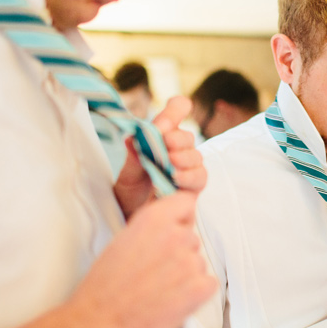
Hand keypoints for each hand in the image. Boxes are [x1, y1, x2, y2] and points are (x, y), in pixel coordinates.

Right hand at [64, 191, 217, 327]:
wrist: (98, 324)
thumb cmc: (104, 287)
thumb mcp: (124, 240)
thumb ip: (152, 229)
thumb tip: (172, 227)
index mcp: (154, 219)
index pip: (185, 203)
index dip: (180, 219)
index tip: (173, 231)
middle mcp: (176, 235)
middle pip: (191, 238)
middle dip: (179, 254)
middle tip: (156, 274)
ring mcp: (190, 261)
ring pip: (198, 263)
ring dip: (186, 276)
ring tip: (159, 292)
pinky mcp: (200, 287)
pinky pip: (208, 284)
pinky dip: (196, 295)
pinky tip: (172, 302)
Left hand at [114, 96, 206, 218]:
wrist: (133, 219)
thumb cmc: (130, 192)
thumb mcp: (126, 174)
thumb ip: (133, 157)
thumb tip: (133, 138)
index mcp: (161, 136)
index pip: (177, 110)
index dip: (177, 109)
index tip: (169, 116)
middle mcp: (177, 149)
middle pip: (187, 135)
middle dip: (176, 138)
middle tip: (164, 142)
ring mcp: (187, 167)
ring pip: (196, 155)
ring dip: (183, 156)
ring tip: (170, 163)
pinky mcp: (194, 186)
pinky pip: (200, 176)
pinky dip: (189, 175)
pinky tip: (176, 178)